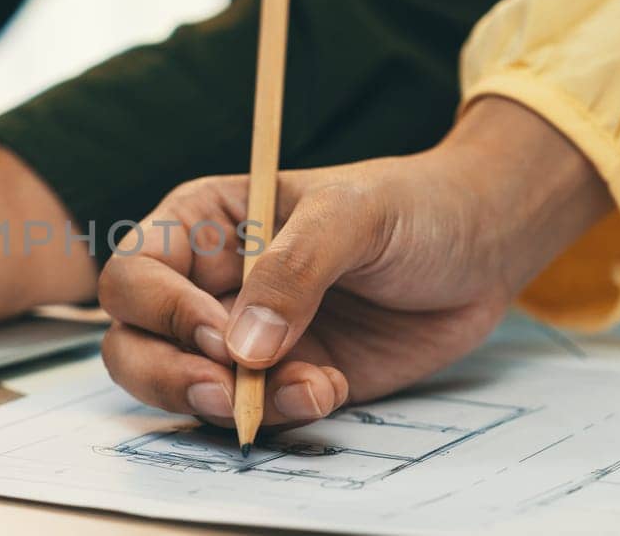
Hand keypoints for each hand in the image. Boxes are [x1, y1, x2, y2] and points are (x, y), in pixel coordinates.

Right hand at [97, 97, 610, 428]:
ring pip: (183, 389)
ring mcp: (243, 338)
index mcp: (203, 225)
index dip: (161, 310)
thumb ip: (293, 269)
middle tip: (226, 390)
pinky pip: (254, 414)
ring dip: (229, 404)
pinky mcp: (286, 379)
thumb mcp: (354, 214)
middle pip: (134, 343)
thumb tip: (243, 344)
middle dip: (170, 375)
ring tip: (300, 389)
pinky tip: (329, 389)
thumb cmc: (413, 204)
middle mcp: (208, 284)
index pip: (135, 274)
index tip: (219, 333)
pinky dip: (283, 414)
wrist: (485, 245)